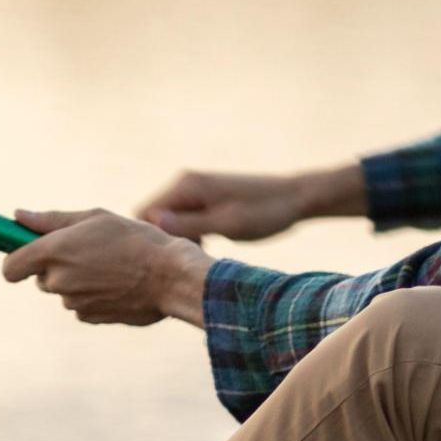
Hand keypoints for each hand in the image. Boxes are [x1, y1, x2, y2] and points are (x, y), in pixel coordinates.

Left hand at [0, 209, 212, 326]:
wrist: (171, 276)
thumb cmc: (135, 239)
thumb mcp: (94, 218)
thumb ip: (50, 220)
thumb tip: (17, 216)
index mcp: (53, 251)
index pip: (11, 267)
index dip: (17, 260)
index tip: (29, 252)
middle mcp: (58, 280)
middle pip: (41, 277)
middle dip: (57, 266)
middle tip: (88, 251)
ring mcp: (73, 302)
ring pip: (64, 290)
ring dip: (79, 280)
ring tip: (111, 265)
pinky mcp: (90, 317)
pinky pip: (81, 305)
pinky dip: (93, 295)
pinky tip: (118, 283)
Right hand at [137, 165, 358, 240]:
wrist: (296, 198)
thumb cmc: (266, 213)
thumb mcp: (228, 225)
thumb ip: (190, 224)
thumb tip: (153, 224)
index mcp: (186, 186)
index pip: (143, 214)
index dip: (152, 240)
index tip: (175, 258)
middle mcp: (184, 182)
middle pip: (152, 218)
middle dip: (164, 241)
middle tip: (191, 258)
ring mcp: (194, 189)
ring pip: (167, 221)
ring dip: (179, 240)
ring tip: (205, 251)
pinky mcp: (204, 197)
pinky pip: (182, 218)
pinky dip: (189, 235)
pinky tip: (209, 246)